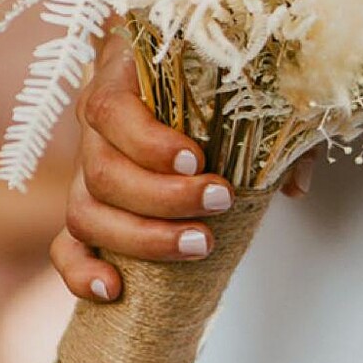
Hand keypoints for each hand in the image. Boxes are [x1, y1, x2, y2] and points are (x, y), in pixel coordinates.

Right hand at [51, 31, 314, 304]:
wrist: (173, 74)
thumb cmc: (212, 79)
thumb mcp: (245, 83)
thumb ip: (274, 123)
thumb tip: (296, 186)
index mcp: (120, 84)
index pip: (111, 111)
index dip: (148, 142)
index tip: (198, 159)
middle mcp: (95, 132)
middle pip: (103, 173)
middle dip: (164, 197)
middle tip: (220, 201)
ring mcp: (85, 175)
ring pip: (86, 213)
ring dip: (141, 238)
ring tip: (200, 243)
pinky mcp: (88, 210)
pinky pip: (66, 246)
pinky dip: (80, 270)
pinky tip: (113, 289)